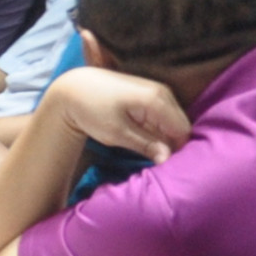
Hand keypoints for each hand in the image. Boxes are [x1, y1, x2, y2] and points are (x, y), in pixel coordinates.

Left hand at [44, 67, 189, 158]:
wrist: (73, 89)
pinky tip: (145, 140)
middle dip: (173, 144)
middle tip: (156, 161)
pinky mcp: (149, 94)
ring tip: (149, 151)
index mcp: (156, 99)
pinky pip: (163, 116)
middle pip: (180, 126)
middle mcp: (162, 92)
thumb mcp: (118, 133)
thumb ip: (146, 145)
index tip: (165, 166)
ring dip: (165, 138)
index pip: (182, 131)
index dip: (177, 150)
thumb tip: (167, 159)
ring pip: (172, 121)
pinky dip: (158, 129)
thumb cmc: (92, 111)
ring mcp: (156, 91)